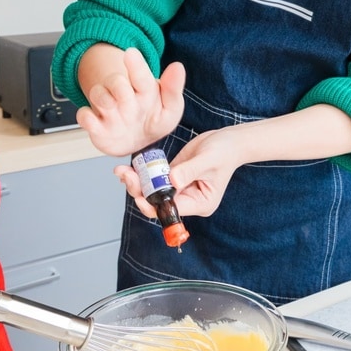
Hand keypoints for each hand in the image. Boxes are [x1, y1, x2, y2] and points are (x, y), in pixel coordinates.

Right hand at [76, 49, 184, 155]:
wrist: (137, 141)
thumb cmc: (153, 121)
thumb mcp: (171, 109)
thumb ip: (173, 90)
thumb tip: (177, 67)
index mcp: (143, 89)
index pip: (140, 74)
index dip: (136, 65)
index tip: (131, 53)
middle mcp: (123, 95)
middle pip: (115, 81)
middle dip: (119, 86)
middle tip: (127, 97)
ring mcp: (108, 109)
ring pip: (97, 93)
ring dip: (103, 99)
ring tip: (113, 110)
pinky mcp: (95, 125)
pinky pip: (83, 116)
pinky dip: (86, 117)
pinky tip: (95, 121)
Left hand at [115, 125, 239, 218]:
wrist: (228, 141)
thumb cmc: (224, 152)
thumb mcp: (208, 160)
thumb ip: (190, 170)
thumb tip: (172, 179)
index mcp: (199, 203)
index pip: (171, 210)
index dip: (153, 204)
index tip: (139, 194)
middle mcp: (187, 200)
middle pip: (158, 203)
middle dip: (140, 191)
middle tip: (127, 175)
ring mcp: (179, 189)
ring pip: (153, 191)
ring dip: (137, 182)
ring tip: (122, 171)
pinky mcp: (173, 177)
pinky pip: (155, 179)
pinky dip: (143, 174)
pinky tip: (130, 168)